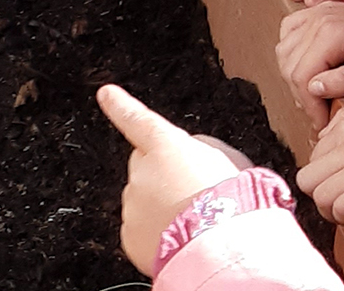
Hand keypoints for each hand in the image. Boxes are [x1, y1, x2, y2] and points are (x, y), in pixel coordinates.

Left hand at [97, 83, 243, 272]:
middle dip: (166, 180)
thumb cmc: (236, 204)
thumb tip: (191, 154)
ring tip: (199, 226)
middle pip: (148, 169)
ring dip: (166, 211)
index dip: (121, 106)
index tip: (107, 94)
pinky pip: (144, 233)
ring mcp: (133, 205)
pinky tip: (185, 242)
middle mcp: (141, 173)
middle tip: (199, 199)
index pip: (137, 119)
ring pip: (145, 203)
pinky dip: (160, 237)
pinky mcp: (132, 237)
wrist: (227, 249)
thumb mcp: (231, 160)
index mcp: (165, 146)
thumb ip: (202, 149)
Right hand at [276, 0, 343, 123]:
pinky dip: (291, 53)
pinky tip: (307, 65)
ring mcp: (313, 14)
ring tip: (315, 93)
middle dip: (302, 95)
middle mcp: (317, 18)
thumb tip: (314, 89)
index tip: (322, 121)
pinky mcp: (312, 13)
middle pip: (289, 66)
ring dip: (294, 76)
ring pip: (283, 52)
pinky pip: (286, 34)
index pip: (302, 75)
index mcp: (331, 31)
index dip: (309, 104)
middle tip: (320, 112)